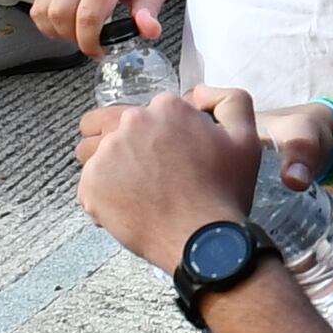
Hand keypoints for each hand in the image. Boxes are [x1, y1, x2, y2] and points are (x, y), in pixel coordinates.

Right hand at [34, 0, 181, 57]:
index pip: (89, 13)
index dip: (91, 40)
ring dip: (56, 29)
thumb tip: (147, 30)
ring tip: (78, 33)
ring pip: (43, 7)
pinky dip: (46, 18)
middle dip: (73, 38)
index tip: (100, 50)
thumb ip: (150, 9)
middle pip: (60, 12)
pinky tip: (64, 22)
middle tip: (91, 43)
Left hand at [75, 92, 258, 264]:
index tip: (168, 155)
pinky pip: (87, 186)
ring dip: (105, 165)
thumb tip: (196, 92)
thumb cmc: (225, 192)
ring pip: (91, 152)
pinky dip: (102, 197)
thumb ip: (229, 100)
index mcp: (166, 108)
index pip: (148, 112)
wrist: (203, 240)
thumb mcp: (245, 138)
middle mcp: (131, 123)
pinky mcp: (91, 186)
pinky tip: (126, 210)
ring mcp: (107, 154)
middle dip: (120, 141)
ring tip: (128, 189)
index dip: (157, 133)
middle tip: (141, 170)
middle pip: (108, 123)